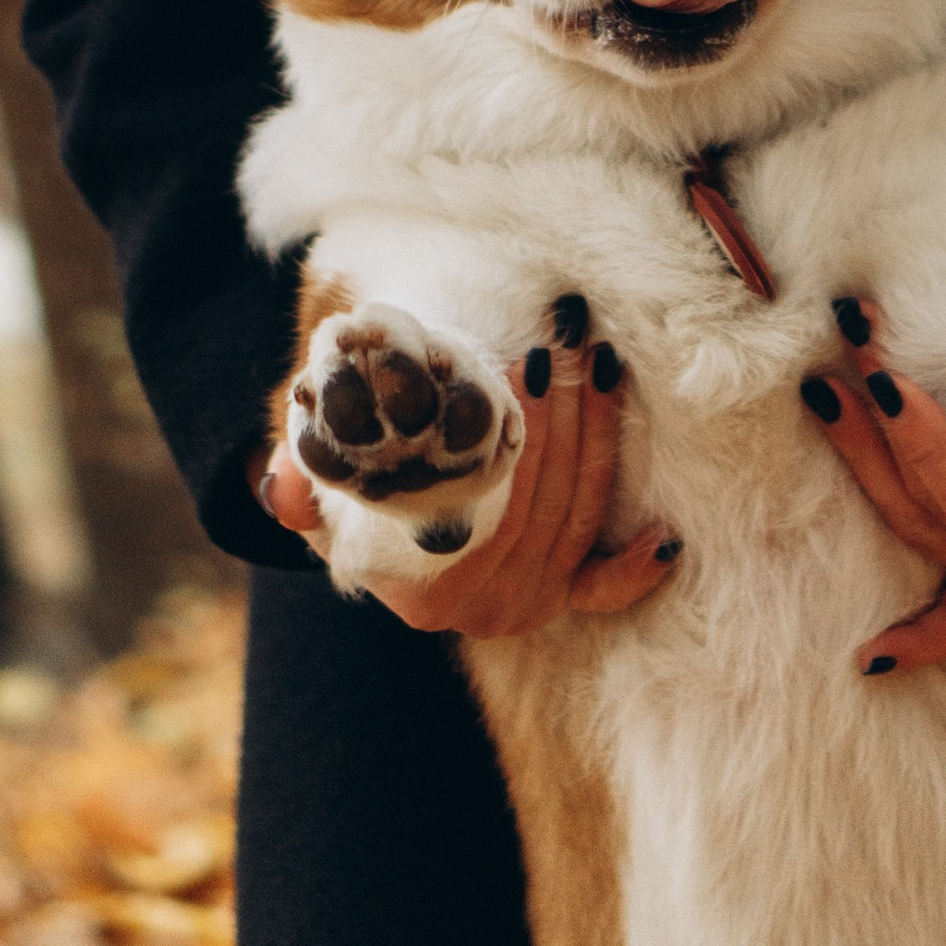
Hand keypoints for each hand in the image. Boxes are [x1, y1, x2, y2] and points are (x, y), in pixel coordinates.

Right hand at [256, 324, 677, 637]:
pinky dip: (634, 568)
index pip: (484, 498)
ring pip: (578, 514)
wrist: (386, 528)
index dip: (511, 426)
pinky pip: (603, 588)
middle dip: (561, 411)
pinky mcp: (561, 599)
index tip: (520, 359)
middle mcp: (482, 608)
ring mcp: (526, 606)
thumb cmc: (359, 483)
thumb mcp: (323, 482)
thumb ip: (298, 483)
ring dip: (599, 435)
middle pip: (541, 498)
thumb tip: (280, 485)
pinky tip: (665, 537)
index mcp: (424, 589)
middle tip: (567, 337)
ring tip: (599, 361)